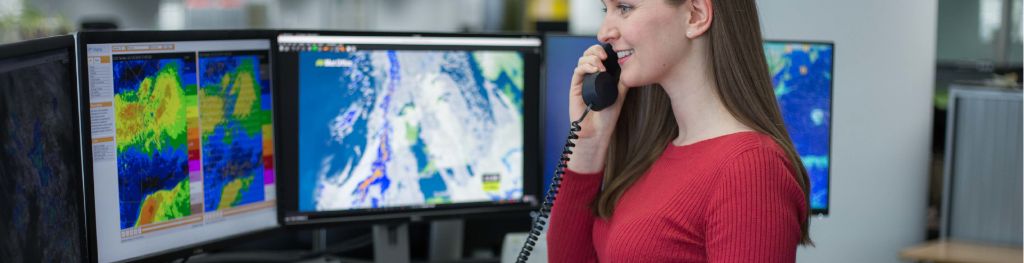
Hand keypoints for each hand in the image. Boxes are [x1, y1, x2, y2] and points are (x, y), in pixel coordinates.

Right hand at [567, 44, 628, 172]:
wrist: (597, 130)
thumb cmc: (608, 116)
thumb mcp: (620, 94)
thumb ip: (623, 81)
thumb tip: (631, 67)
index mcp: (602, 75)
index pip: (601, 55)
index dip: (605, 49)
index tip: (613, 51)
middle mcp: (591, 75)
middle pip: (590, 54)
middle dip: (596, 50)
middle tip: (605, 56)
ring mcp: (583, 80)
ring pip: (583, 59)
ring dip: (591, 58)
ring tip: (600, 67)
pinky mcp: (575, 86)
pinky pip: (578, 71)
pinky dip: (585, 67)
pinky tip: (594, 70)